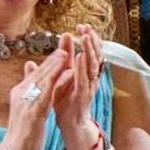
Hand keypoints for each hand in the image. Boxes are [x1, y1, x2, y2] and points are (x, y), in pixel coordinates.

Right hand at [2, 47, 68, 149]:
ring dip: (55, 66)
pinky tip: (68, 74)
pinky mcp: (34, 112)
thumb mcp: (24, 108)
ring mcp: (27, 102)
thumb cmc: (21, 132)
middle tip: (65, 46)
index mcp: (19, 92)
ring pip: (43, 80)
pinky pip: (48, 93)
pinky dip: (58, 82)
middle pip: (39, 73)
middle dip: (52, 59)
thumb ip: (28, 90)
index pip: (35, 73)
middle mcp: (21, 94)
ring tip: (66, 54)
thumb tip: (28, 72)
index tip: (59, 51)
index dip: (47, 62)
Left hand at [49, 27, 103, 149]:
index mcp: (83, 72)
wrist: (69, 124)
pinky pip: (84, 80)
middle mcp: (89, 78)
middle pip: (94, 55)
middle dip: (91, 40)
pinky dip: (83, 68)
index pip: (89, 51)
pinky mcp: (83, 96)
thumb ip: (58, 64)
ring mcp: (88, 86)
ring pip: (91, 65)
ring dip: (89, 50)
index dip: (88, 38)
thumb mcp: (61, 78)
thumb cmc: (65, 102)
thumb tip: (55, 51)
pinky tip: (81, 57)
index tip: (82, 25)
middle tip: (86, 26)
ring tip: (86, 36)